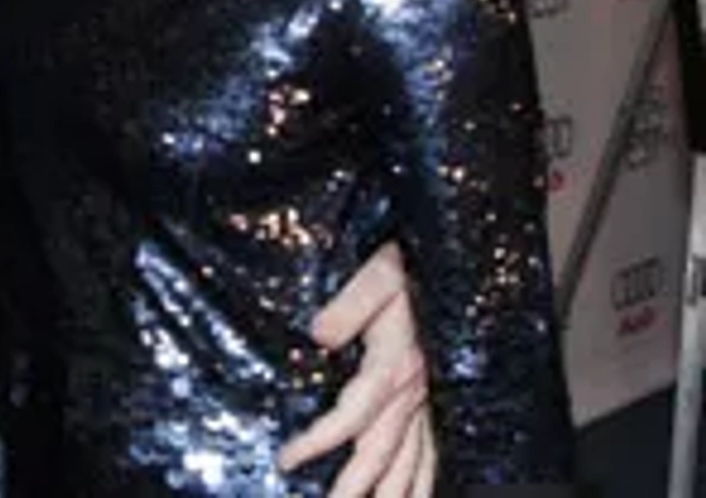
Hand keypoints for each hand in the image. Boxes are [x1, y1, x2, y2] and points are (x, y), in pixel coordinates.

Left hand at [278, 242, 433, 496]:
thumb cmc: (410, 265)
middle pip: (382, 452)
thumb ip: (350, 303)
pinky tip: (416, 496)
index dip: (319, 441)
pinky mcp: (437, 399)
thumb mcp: (379, 274)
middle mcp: (415, 390)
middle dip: (354, 488)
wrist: (450, 262)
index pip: (353, 416)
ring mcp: (429, 399)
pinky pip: (433, 451)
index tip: (288, 459)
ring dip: (392, 494)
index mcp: (397, 364)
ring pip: (412, 462)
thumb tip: (319, 333)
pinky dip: (423, 480)